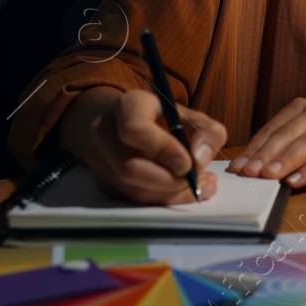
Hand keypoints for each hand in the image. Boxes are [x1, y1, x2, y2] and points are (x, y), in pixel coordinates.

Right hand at [59, 87, 227, 204]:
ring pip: (133, 189)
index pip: (134, 130)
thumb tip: (200, 160)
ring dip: (171, 194)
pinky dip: (163, 199)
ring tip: (199, 185)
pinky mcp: (103, 182)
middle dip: (170, 181)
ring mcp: (99, 160)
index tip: (188, 163)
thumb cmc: (163, 117)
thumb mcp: (191, 115)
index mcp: (128, 106)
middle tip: (197, 178)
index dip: (163, 149)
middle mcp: (104, 132)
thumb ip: (207, 132)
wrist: (125, 122)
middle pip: (130, 168)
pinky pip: (133, 199)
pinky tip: (184, 191)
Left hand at [230, 98, 305, 185]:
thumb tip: (254, 168)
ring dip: (286, 160)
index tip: (236, 167)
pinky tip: (296, 181)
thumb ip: (291, 146)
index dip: (255, 147)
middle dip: (265, 154)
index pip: (275, 127)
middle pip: (289, 133)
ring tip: (268, 176)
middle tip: (247, 173)